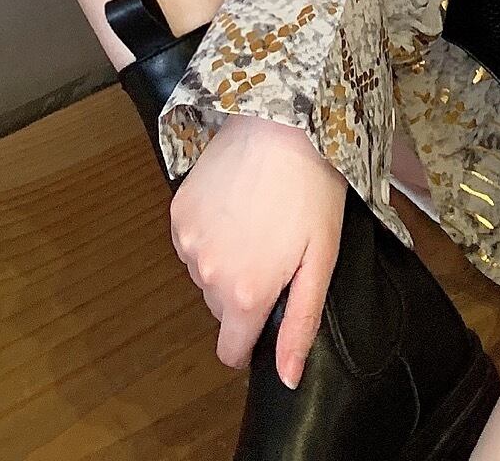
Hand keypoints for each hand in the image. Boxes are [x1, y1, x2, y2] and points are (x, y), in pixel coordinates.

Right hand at [169, 111, 347, 382]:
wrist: (283, 121)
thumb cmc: (313, 187)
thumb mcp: (321, 259)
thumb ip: (300, 324)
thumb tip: (286, 379)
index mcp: (245, 294)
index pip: (230, 351)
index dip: (252, 337)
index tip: (269, 308)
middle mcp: (208, 275)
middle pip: (221, 308)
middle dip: (244, 289)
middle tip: (275, 247)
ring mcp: (187, 242)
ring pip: (206, 274)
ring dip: (226, 258)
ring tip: (259, 218)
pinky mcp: (178, 212)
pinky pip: (192, 241)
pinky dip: (210, 231)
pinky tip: (237, 202)